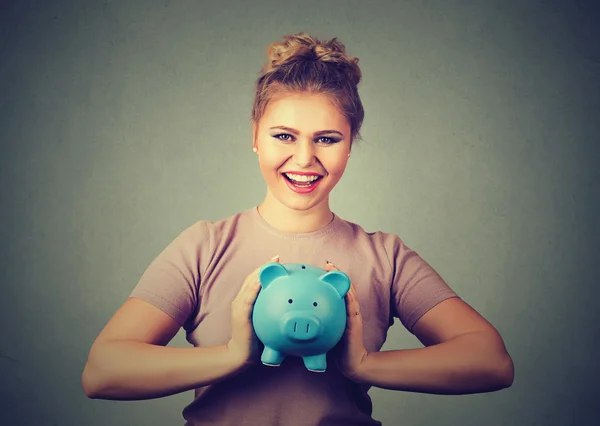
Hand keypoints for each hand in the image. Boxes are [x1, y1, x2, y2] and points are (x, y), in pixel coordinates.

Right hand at [226, 255, 279, 366]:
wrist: (241, 354)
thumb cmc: (254, 339)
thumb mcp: (263, 322)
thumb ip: (270, 312)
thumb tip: (289, 307)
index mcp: (245, 300)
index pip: (254, 280)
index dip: (264, 269)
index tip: (277, 260)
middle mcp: (240, 300)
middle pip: (252, 278)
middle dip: (264, 266)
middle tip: (276, 258)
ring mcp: (239, 306)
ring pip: (249, 284)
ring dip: (260, 272)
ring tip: (272, 264)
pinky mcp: (240, 313)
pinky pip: (248, 297)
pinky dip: (255, 287)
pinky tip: (263, 280)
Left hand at [324, 261, 368, 381]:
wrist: (351, 363)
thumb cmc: (337, 349)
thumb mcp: (323, 333)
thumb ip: (316, 324)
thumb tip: (297, 319)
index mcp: (339, 312)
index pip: (334, 292)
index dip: (328, 280)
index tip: (320, 269)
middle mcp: (346, 310)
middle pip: (342, 288)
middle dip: (335, 275)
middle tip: (327, 264)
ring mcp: (352, 315)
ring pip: (349, 293)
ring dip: (342, 280)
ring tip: (334, 270)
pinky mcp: (355, 323)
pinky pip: (353, 308)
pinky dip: (350, 298)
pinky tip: (346, 291)